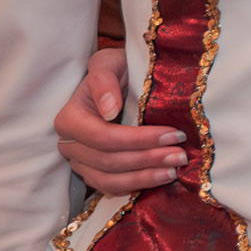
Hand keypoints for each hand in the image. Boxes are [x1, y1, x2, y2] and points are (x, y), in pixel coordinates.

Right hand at [52, 48, 184, 190]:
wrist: (119, 81)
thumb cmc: (116, 69)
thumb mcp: (109, 63)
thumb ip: (104, 80)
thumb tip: (109, 110)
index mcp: (70, 119)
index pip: (104, 137)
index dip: (139, 140)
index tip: (173, 134)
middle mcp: (70, 145)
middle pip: (109, 161)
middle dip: (148, 159)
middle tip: (181, 155)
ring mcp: (80, 162)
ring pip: (110, 180)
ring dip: (145, 178)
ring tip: (174, 170)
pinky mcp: (93, 173)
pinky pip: (111, 187)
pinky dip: (137, 185)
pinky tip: (160, 178)